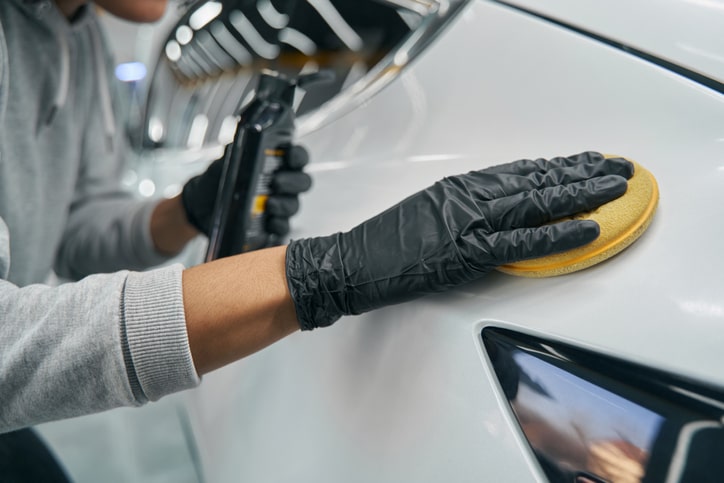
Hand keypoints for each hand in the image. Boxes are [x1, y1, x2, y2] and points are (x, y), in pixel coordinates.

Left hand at [181, 145, 311, 237]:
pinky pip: (283, 227)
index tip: (290, 155)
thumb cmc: (217, 180)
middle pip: (302, 182)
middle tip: (276, 182)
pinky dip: (278, 225)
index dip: (298, 156)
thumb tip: (240, 142)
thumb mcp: (224, 162)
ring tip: (269, 204)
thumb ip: (236, 151)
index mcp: (277, 163)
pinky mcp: (272, 225)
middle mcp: (283, 184)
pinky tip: (270, 223)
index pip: (298, 157)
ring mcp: (279, 205)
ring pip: (294, 205)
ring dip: (284, 204)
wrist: (200, 206)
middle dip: (292, 182)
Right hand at [285, 152, 633, 329]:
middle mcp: (470, 196)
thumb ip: (463, 208)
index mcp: (460, 185)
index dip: (560, 165)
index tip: (587, 160)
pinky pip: (525, 242)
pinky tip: (589, 227)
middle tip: (618, 167)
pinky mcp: (468, 252)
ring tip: (616, 187)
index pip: (522, 170)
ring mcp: (470, 222)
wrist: (350, 262)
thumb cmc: (385, 243)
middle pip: (538, 179)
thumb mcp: (427, 211)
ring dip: (582, 194)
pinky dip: (560, 234)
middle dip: (583, 172)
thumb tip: (495, 211)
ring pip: (539, 202)